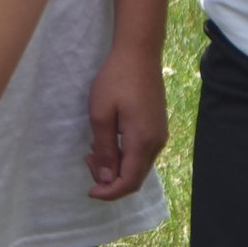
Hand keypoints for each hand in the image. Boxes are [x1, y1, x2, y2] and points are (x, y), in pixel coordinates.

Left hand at [86, 43, 168, 199]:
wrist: (139, 54)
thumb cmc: (115, 80)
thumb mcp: (100, 115)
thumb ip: (104, 149)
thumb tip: (106, 178)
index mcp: (142, 142)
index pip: (129, 182)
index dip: (109, 192)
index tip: (89, 191)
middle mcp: (156, 143)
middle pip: (135, 177)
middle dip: (110, 180)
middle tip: (87, 162)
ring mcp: (160, 135)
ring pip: (139, 166)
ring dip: (116, 167)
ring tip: (92, 151)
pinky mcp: (157, 127)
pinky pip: (141, 153)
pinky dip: (124, 156)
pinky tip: (107, 141)